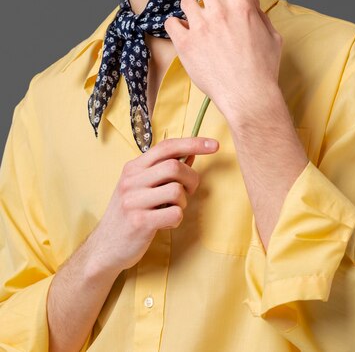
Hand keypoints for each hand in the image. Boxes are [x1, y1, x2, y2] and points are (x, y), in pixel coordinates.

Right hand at [88, 137, 217, 274]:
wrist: (105, 247)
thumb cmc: (130, 214)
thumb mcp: (142, 187)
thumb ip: (165, 170)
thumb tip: (192, 153)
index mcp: (133, 167)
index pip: (166, 146)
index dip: (193, 143)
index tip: (214, 145)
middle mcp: (131, 180)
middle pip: (174, 167)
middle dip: (191, 179)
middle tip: (188, 192)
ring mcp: (133, 200)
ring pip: (176, 190)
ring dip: (182, 202)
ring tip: (171, 210)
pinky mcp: (139, 222)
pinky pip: (174, 214)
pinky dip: (176, 219)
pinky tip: (165, 223)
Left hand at [164, 0, 282, 123]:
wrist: (248, 97)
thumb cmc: (263, 69)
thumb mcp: (271, 38)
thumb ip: (260, 16)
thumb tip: (252, 2)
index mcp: (242, 6)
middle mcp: (220, 11)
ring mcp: (201, 27)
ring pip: (185, 3)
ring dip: (189, 10)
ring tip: (196, 25)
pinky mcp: (185, 43)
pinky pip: (171, 23)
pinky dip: (176, 28)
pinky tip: (185, 37)